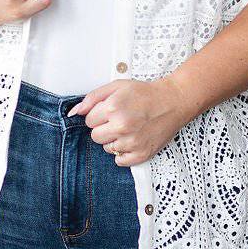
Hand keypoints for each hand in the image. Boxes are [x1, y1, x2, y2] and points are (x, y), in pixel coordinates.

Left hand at [68, 75, 194, 165]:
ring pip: (107, 149)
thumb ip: (92, 98)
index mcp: (113, 108)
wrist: (173, 102)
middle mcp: (121, 126)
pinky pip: (120, 161)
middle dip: (104, 128)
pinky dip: (124, 153)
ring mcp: (132, 142)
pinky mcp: (141, 154)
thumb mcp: (117, 87)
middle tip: (120, 120)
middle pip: (95, 136)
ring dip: (115, 140)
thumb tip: (74, 112)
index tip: (111, 111)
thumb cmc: (145, 94)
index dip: (99, 115)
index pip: (89, 121)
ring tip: (130, 128)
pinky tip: (133, 140)